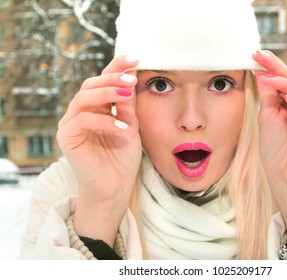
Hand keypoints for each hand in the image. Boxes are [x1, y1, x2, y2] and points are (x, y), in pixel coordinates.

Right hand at [56, 56, 141, 245]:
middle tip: (132, 77)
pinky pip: (83, 120)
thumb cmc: (123, 159)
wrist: (115, 188)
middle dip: (112, 78)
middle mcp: (81, 112)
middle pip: (91, 84)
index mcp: (96, 108)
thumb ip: (128, 106)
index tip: (135, 58)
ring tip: (127, 94)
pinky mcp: (67, 137)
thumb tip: (130, 79)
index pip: (104, 81)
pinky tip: (122, 128)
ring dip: (107, 92)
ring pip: (84, 97)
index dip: (117, 67)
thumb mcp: (131, 127)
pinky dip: (104, 121)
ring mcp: (71, 123)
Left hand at [253, 50, 286, 246]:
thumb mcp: (268, 118)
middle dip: (277, 68)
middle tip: (262, 55)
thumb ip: (268, 96)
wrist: (286, 177)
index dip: (270, 68)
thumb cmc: (276, 150)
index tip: (255, 55)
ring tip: (269, 76)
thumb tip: (262, 71)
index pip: (282, 82)